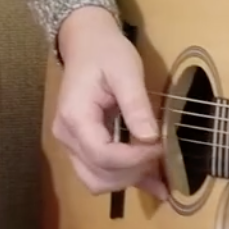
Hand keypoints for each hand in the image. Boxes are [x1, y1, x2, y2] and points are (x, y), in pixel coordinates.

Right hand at [51, 6, 165, 199]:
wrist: (86, 43)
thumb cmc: (106, 52)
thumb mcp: (126, 71)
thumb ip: (136, 105)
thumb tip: (151, 138)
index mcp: (75, 117)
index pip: (103, 155)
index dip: (135, 158)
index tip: (161, 146)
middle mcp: (67, 137)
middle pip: (98, 175)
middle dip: (133, 171)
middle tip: (161, 151)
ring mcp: (71, 144)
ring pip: (97, 181)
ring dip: (129, 179)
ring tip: (158, 168)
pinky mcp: (81, 145)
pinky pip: (100, 172)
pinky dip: (126, 180)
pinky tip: (154, 185)